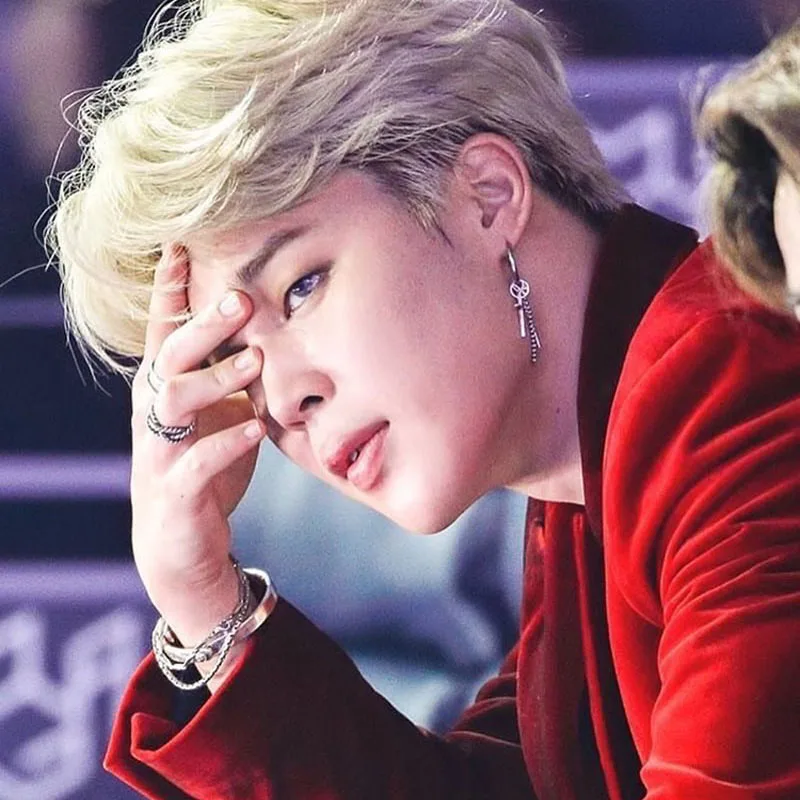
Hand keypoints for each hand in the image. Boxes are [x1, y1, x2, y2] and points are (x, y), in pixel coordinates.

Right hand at [130, 245, 266, 651]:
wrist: (182, 546)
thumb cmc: (206, 468)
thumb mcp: (220, 414)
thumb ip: (234, 376)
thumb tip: (272, 326)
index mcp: (165, 388)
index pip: (163, 331)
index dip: (170, 290)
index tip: (183, 245)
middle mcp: (154, 413)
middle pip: (170, 357)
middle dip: (203, 325)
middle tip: (241, 298)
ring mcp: (160, 451)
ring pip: (175, 402)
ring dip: (216, 378)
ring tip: (254, 361)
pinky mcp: (176, 491)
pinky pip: (199, 462)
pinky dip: (228, 443)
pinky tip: (256, 428)